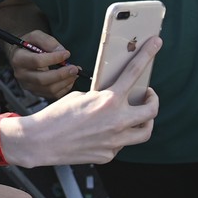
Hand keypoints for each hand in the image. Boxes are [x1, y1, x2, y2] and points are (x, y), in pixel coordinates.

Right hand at [8, 29, 80, 98]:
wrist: (21, 54)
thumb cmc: (29, 44)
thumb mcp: (36, 36)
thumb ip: (48, 41)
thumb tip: (62, 51)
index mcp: (19, 59)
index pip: (37, 61)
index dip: (54, 58)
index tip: (67, 54)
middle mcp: (21, 75)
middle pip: (42, 79)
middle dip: (62, 74)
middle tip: (74, 68)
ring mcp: (28, 85)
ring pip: (49, 89)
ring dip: (65, 82)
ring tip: (74, 73)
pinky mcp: (35, 92)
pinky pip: (52, 95)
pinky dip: (64, 88)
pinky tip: (69, 79)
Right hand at [9, 37, 160, 166]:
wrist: (40, 142)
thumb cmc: (56, 116)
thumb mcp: (81, 97)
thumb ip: (102, 97)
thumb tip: (113, 100)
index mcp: (109, 100)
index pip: (135, 72)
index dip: (148, 55)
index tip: (157, 43)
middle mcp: (117, 121)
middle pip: (152, 110)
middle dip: (153, 100)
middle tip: (147, 95)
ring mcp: (115, 141)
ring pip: (144, 132)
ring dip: (144, 122)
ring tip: (136, 117)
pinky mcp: (108, 155)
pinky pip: (121, 144)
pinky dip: (117, 136)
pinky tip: (105, 133)